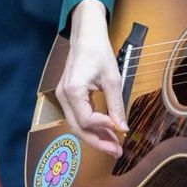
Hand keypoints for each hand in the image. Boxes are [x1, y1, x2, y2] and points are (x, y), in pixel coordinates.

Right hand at [55, 0, 128, 157]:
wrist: (86, 35)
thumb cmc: (99, 51)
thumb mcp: (112, 78)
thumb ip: (116, 105)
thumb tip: (123, 128)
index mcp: (73, 91)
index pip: (87, 120)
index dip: (104, 128)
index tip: (120, 129)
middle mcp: (64, 96)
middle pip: (79, 128)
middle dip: (98, 142)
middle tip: (117, 151)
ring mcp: (64, 96)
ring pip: (78, 125)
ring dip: (95, 135)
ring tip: (114, 144)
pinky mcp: (68, 95)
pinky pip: (78, 116)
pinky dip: (92, 125)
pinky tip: (106, 130)